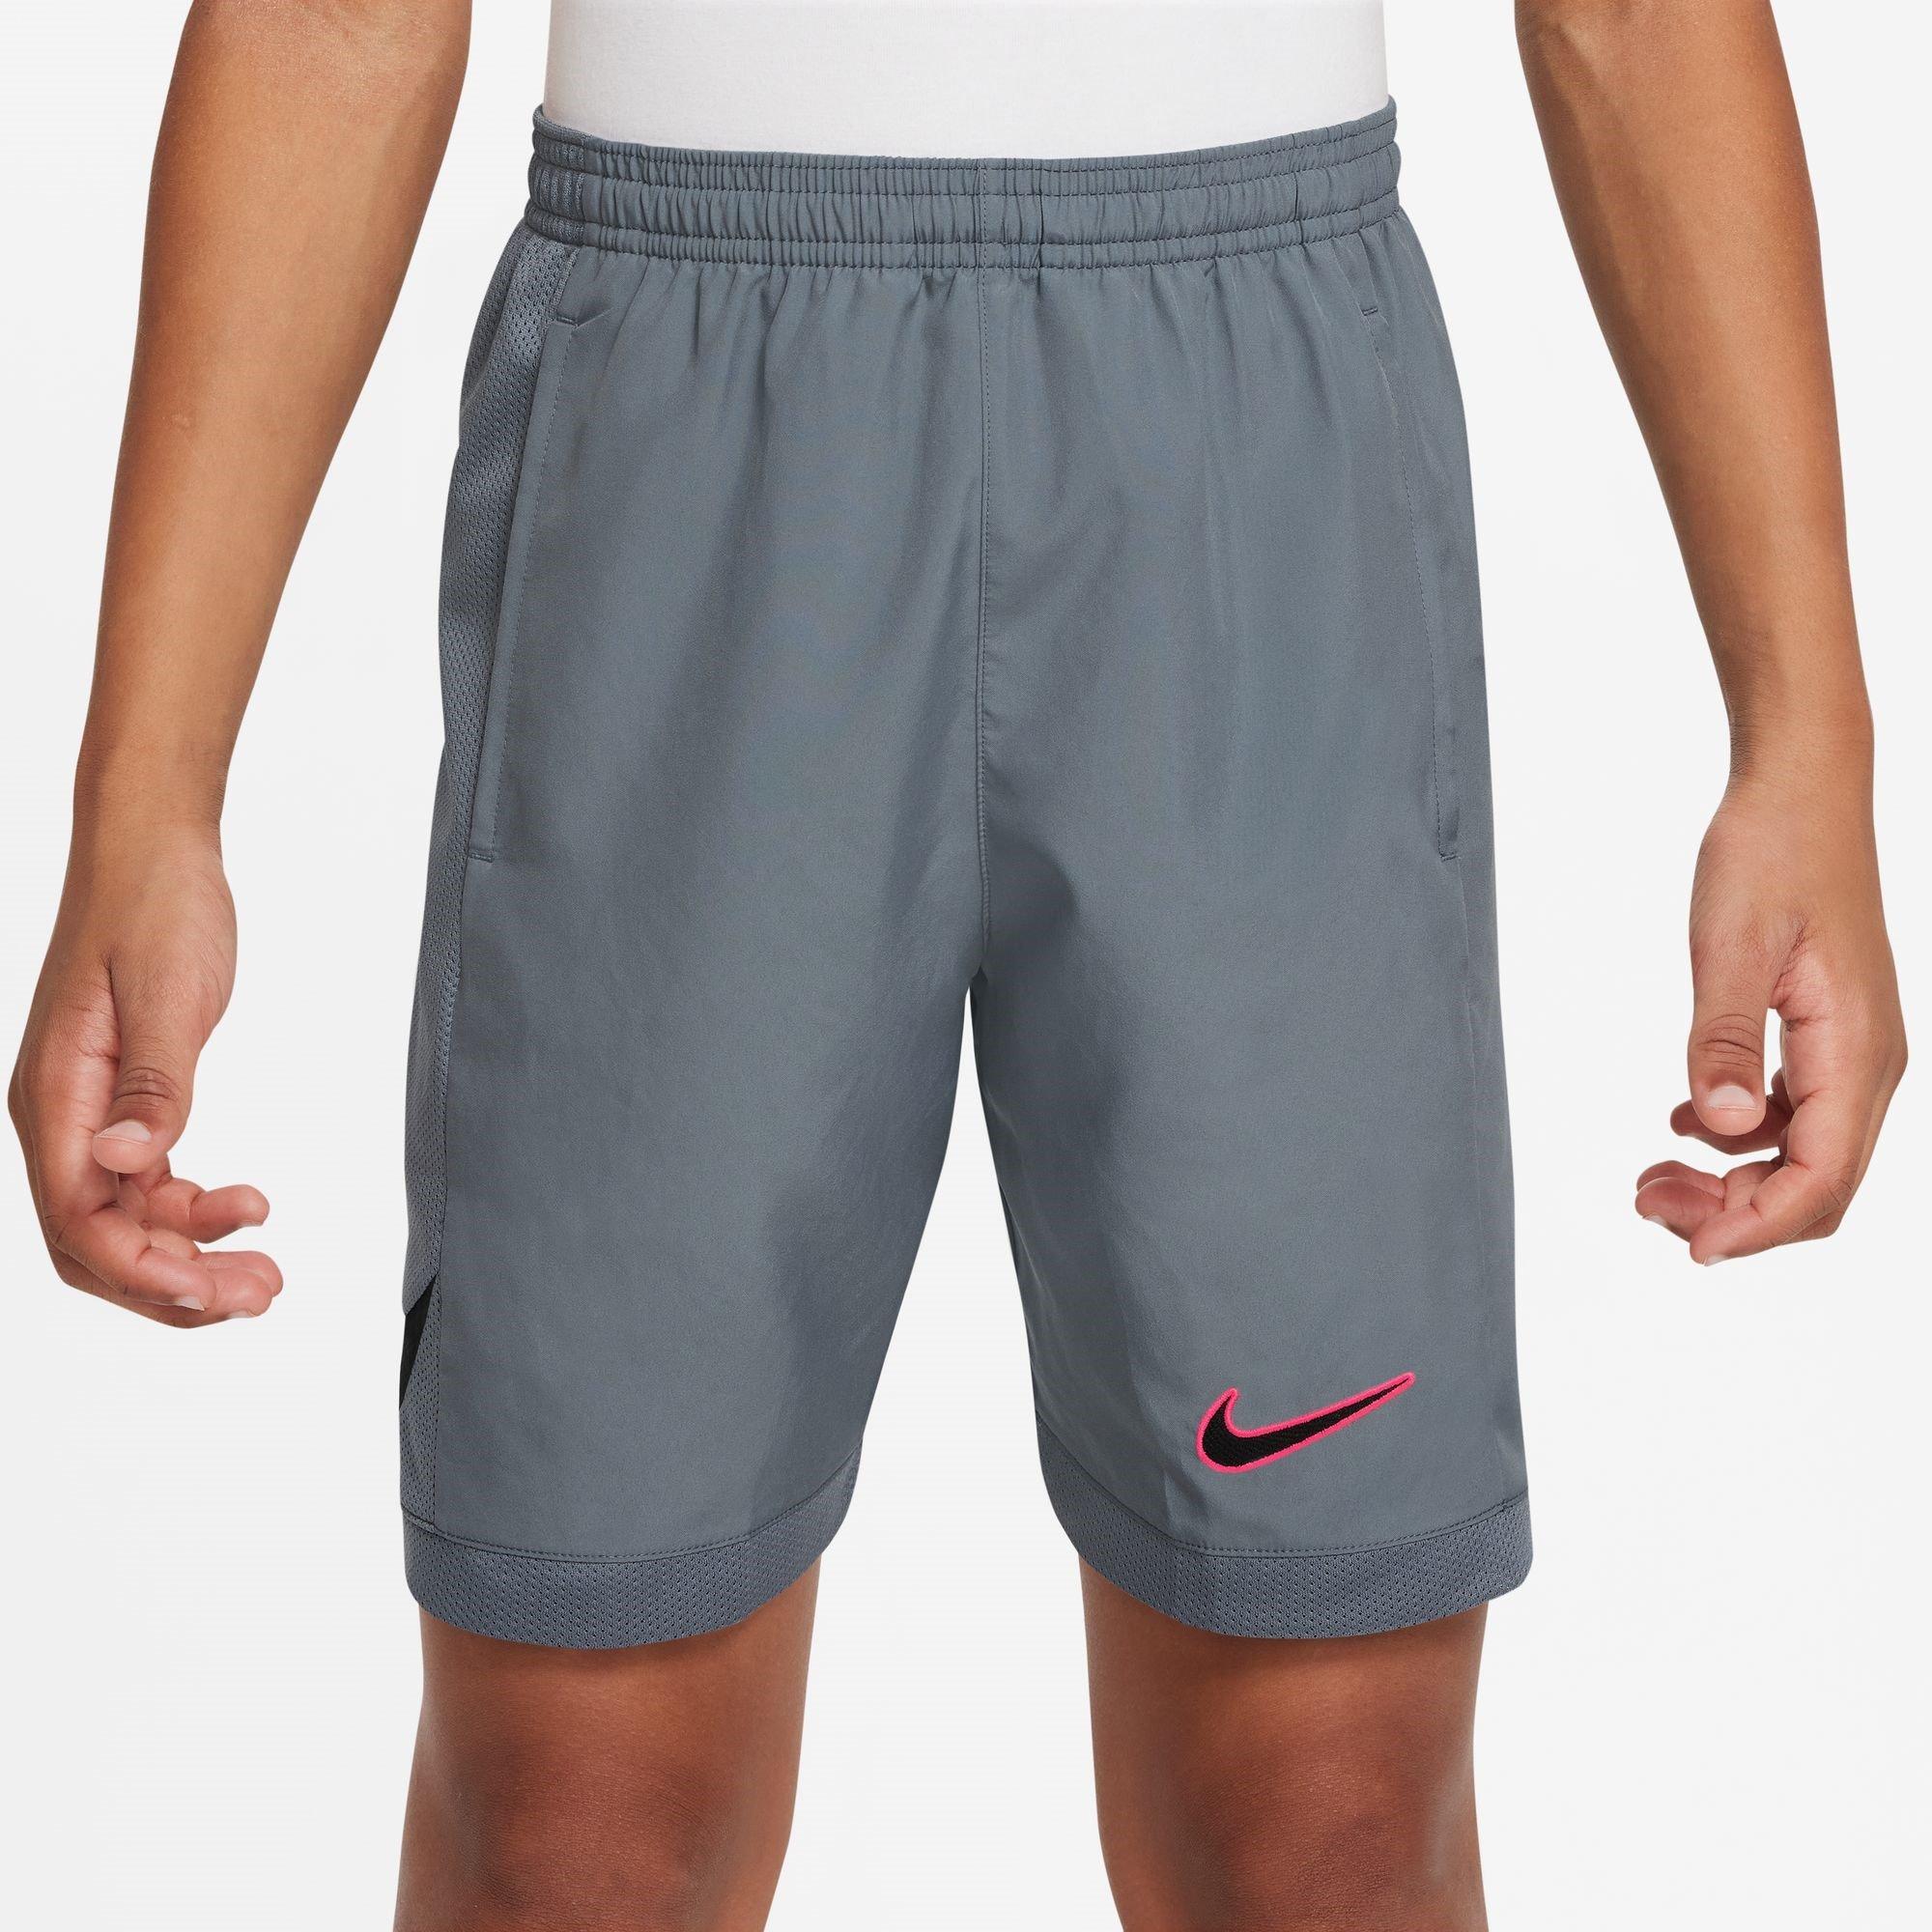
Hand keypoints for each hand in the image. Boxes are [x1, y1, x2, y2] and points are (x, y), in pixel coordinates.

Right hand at [11, 828, 280, 1323]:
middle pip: (98, 1241)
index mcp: (54, 1098)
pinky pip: (148, 1184)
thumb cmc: (155, 908)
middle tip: (258, 1297)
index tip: (210, 1290)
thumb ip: (154, 1085)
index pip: (79, 1218)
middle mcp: (60, 1116)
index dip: (142, 1268)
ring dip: (191, 1256)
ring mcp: (89, 1113)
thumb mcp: (168, 996)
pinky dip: (194, 1210)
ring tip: (266, 1275)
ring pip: (128, 1220)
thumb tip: (124, 1159)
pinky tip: (247, 1210)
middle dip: (171, 1285)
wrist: (155, 851)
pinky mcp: (125, 1101)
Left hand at [1635, 770, 1906, 1262]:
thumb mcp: (1731, 946)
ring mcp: (1851, 1051)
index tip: (1691, 1249)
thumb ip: (1723, 1039)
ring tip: (1651, 1176)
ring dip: (1731, 1179)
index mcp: (1856, 1051)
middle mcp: (1867, 1062)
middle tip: (1646, 1202)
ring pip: (1802, 1155)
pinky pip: (1794, 1114)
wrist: (1801, 790)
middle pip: (1815, 1184)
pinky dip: (1739, 1135)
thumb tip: (1727, 1127)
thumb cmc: (1771, 853)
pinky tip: (1683, 1122)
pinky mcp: (1826, 1034)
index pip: (1820, 1179)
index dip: (1757, 1227)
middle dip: (1734, 1213)